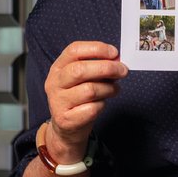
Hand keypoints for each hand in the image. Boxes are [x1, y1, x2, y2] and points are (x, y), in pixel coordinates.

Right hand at [42, 41, 125, 162]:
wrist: (66, 128)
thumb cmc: (79, 98)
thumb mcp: (84, 78)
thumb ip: (97, 66)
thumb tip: (117, 60)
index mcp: (58, 68)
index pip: (74, 50)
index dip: (96, 48)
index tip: (114, 53)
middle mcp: (54, 83)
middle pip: (80, 70)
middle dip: (107, 68)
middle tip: (123, 71)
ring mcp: (58, 102)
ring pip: (89, 90)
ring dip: (108, 89)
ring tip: (114, 90)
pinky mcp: (66, 119)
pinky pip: (91, 109)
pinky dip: (102, 105)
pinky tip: (101, 104)